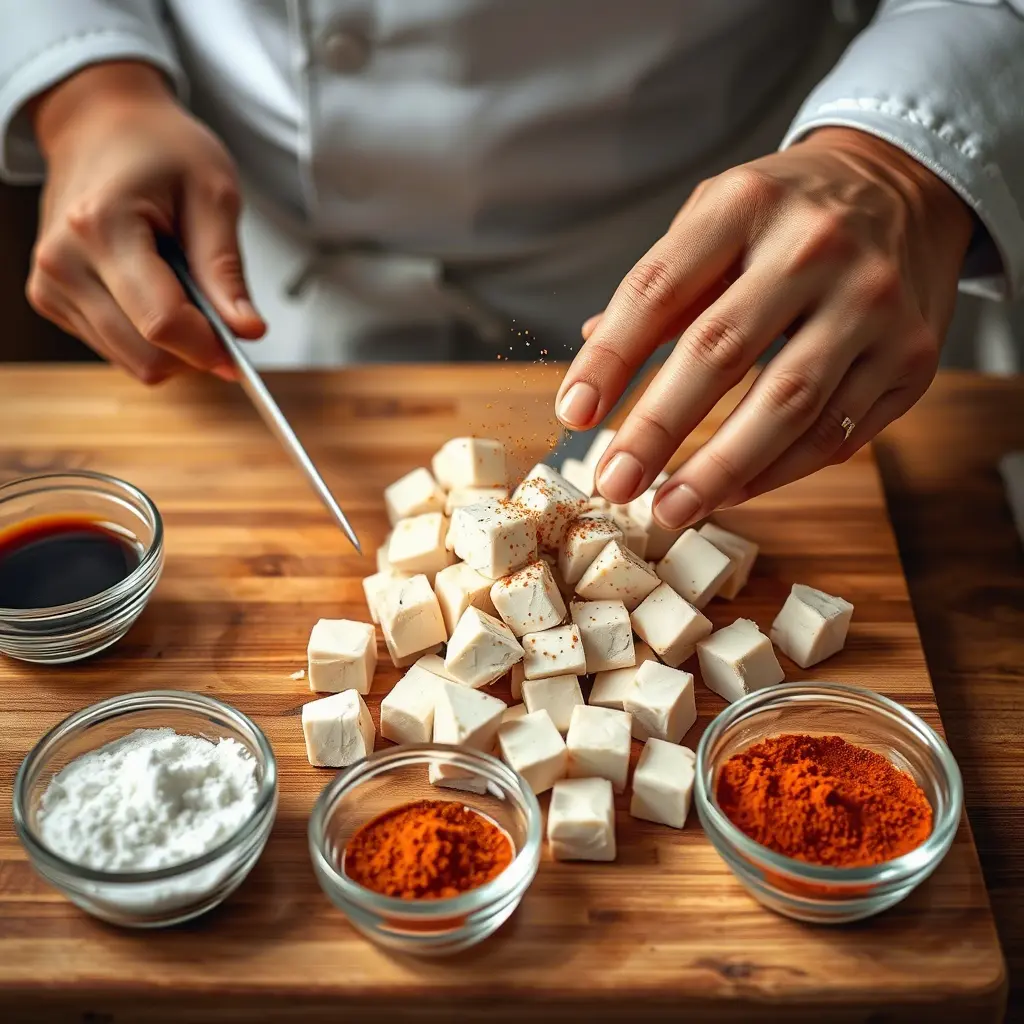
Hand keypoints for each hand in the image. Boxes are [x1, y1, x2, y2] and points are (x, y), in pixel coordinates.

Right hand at [27, 61, 263, 383]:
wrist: (100, 125)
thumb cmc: (160, 149)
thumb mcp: (213, 193)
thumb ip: (226, 268)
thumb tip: (248, 331)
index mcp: (102, 227)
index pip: (163, 323)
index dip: (211, 346)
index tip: (243, 343)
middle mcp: (63, 262)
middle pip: (146, 356)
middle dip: (195, 348)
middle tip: (219, 310)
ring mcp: (50, 285)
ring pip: (133, 362)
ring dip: (172, 344)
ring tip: (179, 284)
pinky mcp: (49, 299)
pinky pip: (117, 349)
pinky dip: (148, 336)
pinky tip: (153, 289)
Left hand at [556, 128, 972, 526]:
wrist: (907, 188)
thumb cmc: (788, 214)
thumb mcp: (717, 217)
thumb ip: (660, 290)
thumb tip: (591, 367)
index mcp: (747, 205)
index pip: (658, 290)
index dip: (609, 359)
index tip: (572, 414)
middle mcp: (816, 248)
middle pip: (721, 352)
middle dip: (658, 428)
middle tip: (615, 482)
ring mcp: (874, 304)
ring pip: (787, 406)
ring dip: (719, 470)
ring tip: (668, 509)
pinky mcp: (912, 357)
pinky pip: (836, 433)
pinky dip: (776, 472)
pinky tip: (731, 491)